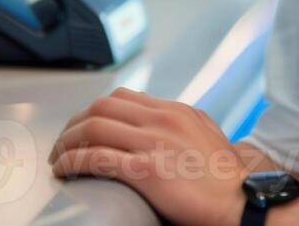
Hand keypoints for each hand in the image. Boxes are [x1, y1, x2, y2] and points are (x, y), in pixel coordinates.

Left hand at [50, 87, 247, 225]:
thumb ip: (183, 123)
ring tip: (59, 158)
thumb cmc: (226, 178)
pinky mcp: (145, 170)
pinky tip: (65, 170)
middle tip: (64, 142)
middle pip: (102, 106)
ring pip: (93, 128)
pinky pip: (96, 158)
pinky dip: (73, 161)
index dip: (95, 111)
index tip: (85, 127)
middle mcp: (161, 120)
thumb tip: (165, 122)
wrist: (240, 201)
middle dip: (75, 123)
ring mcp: (152, 143)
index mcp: (175, 110)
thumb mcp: (207, 134)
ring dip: (67, 142)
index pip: (123, 96)